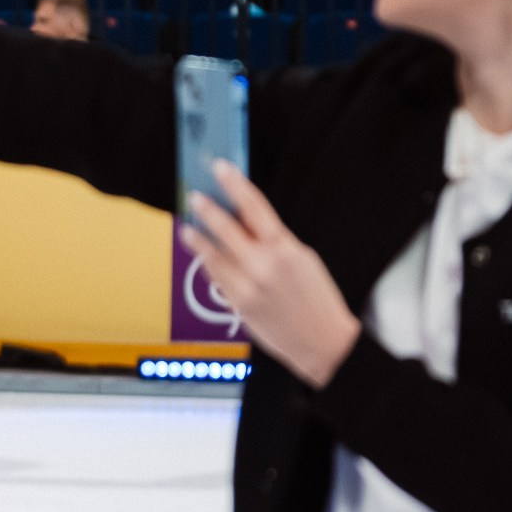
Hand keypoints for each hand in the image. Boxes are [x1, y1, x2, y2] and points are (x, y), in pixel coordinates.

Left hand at [182, 162, 362, 388]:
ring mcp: (247, 286)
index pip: (255, 207)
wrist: (324, 342)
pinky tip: (200, 253)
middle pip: (226, 228)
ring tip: (187, 225)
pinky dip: (207, 262)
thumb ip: (274, 241)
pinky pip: (216, 277)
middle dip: (209, 209)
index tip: (221, 168)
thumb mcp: (303, 260)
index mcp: (285, 248)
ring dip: (198, 238)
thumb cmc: (317, 299)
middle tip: (195, 195)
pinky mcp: (237, 304)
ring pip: (213, 254)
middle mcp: (263, 265)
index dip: (235, 184)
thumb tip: (247, 223)